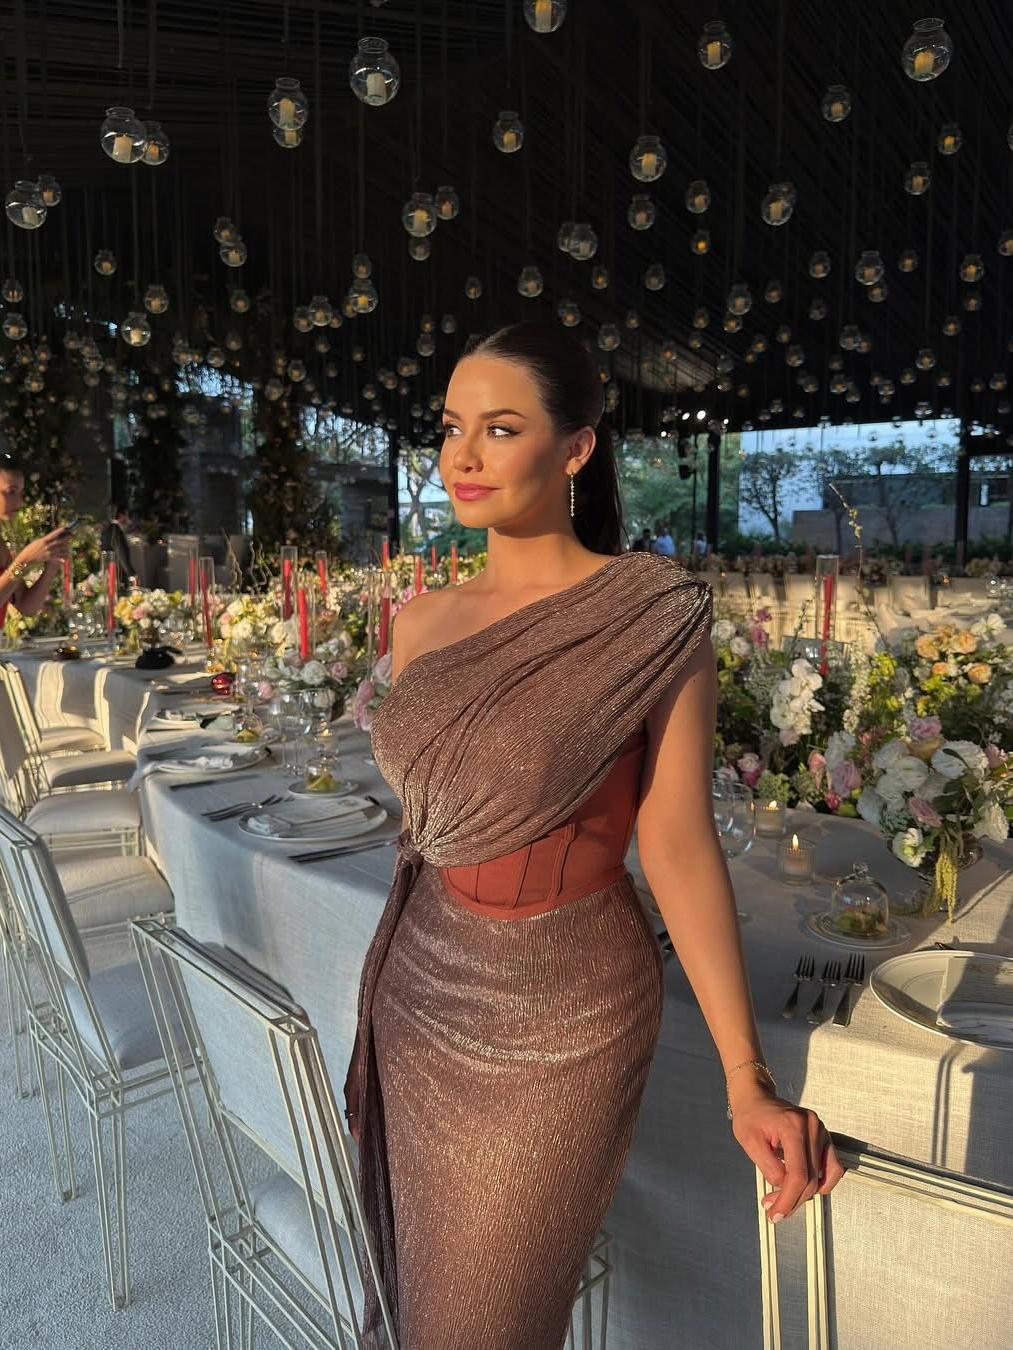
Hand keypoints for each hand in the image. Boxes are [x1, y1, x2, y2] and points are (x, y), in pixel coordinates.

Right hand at [14, 528, 70, 568]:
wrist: (26, 558)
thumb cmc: (31, 550)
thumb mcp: (37, 542)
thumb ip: (45, 540)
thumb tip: (52, 537)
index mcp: (44, 540)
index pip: (54, 534)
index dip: (61, 530)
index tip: (66, 528)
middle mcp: (47, 545)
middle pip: (60, 540)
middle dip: (67, 537)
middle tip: (73, 534)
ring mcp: (48, 551)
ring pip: (61, 549)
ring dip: (67, 548)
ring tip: (70, 548)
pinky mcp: (49, 558)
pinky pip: (59, 557)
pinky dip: (63, 557)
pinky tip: (66, 558)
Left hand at [730, 1089, 846, 1222]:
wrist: (756, 1098)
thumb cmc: (750, 1115)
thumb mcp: (749, 1142)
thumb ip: (768, 1167)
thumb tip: (783, 1188)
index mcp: (793, 1126)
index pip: (798, 1174)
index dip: (788, 1199)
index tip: (776, 1213)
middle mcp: (812, 1127)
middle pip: (812, 1179)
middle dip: (792, 1200)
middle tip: (774, 1209)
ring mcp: (821, 1131)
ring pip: (824, 1177)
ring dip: (806, 1194)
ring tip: (785, 1197)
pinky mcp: (824, 1137)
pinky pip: (831, 1168)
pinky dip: (820, 1182)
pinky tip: (802, 1187)